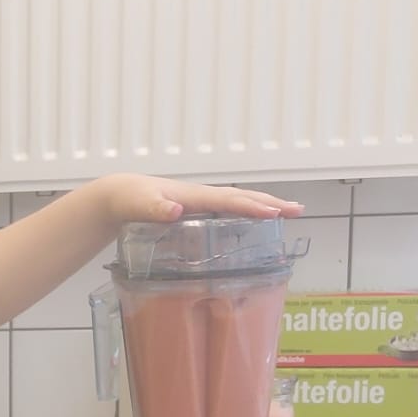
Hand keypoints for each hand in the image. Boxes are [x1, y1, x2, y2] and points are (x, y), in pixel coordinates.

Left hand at [93, 175, 303, 228]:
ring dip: (264, 206)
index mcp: (192, 196)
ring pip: (238, 202)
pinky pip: (228, 209)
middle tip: (298, 210)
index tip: (276, 214)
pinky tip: (256, 221)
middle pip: (242, 198)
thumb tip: (175, 209)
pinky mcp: (196, 209)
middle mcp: (201, 196)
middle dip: (270, 203)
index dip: (252, 208)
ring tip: (289, 212)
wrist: (119, 195)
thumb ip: (154, 208)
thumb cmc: (128, 200)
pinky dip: (247, 212)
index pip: (229, 201)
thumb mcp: (137, 205)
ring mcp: (200, 202)